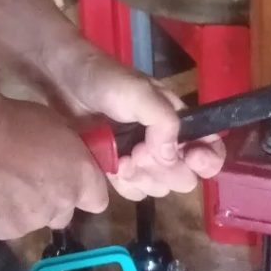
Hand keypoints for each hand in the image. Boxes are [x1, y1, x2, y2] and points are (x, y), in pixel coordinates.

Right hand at [0, 97, 108, 239]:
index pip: (98, 200)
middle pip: (64, 213)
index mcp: (80, 178)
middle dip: (52, 200)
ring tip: (2, 182)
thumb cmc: (14, 119)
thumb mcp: (54, 125)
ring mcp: (32, 223)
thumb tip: (65, 159)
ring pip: (34, 220)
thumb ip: (66, 153)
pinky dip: (0, 212)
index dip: (83, 190)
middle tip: (30, 178)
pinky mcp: (3, 232)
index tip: (69, 178)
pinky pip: (6, 225)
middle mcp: (62, 206)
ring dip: (24, 206)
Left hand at [45, 45, 225, 201]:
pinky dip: (125, 184)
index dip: (207, 161)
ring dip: (143, 178)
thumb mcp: (138, 91)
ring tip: (122, 159)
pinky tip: (111, 168)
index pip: (210, 149)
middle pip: (184, 176)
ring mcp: (140, 157)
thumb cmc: (102, 79)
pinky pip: (133, 191)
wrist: (59, 82)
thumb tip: (172, 157)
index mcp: (177, 119)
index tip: (191, 158)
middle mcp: (164, 141)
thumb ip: (163, 121)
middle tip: (139, 152)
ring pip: (159, 187)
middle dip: (165, 170)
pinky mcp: (116, 168)